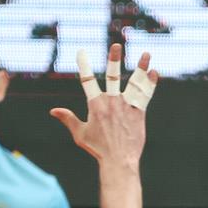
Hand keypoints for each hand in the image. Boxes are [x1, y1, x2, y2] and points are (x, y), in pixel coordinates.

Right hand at [51, 44, 158, 169]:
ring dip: (140, 67)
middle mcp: (111, 102)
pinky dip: (150, 84)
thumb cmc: (98, 149)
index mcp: (95, 105)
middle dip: (114, 60)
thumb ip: (68, 119)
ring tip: (145, 53)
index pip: (87, 81)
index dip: (84, 65)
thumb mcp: (80, 134)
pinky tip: (154, 72)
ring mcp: (126, 107)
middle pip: (112, 76)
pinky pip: (145, 96)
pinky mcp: (138, 114)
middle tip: (116, 45)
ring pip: (134, 83)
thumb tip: (53, 110)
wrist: (119, 161)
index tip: (81, 52)